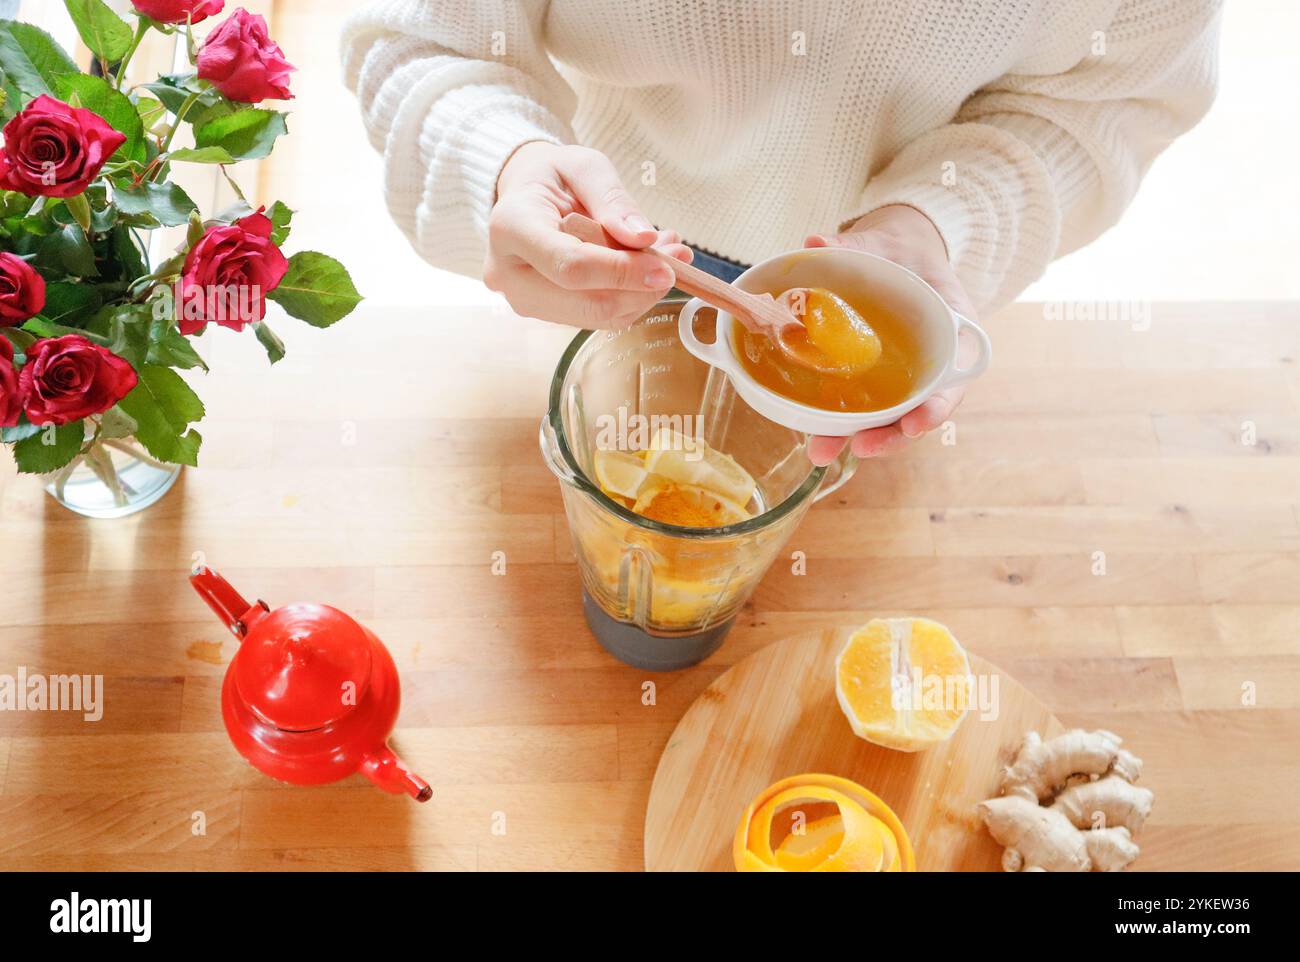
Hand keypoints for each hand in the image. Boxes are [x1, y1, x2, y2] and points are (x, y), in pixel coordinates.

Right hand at [486, 142, 691, 328]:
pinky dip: (632, 297)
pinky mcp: (547, 313)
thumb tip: (643, 240)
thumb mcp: (584, 166)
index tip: (665, 267)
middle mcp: (509, 274)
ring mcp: (525, 300)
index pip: (570, 265)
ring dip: (642, 293)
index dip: (622, 271)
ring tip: (667, 255)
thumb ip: (613, 200)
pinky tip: (647, 268)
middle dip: (641, 286)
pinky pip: (599, 317)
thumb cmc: (554, 176)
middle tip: (677, 257)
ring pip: (597, 315)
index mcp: (511, 226)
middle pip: (586, 301)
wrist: (526, 196)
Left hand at [803, 205, 978, 465]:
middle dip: (890, 436)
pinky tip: (813, 436)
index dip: (938, 406)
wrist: (896, 258)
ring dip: (859, 438)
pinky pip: (864, 408)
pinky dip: (841, 423)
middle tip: (860, 447)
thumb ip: (854, 244)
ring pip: (890, 418)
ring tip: (821, 452)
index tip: (916, 423)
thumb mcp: (884, 242)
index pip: (955, 379)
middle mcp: (933, 364)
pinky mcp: (877, 382)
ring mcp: (905, 376)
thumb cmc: (900, 252)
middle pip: (919, 411)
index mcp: (953, 331)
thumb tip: (813, 241)